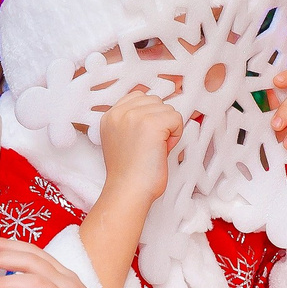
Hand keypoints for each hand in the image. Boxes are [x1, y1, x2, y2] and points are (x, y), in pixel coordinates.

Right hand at [94, 90, 182, 218]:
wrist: (128, 191)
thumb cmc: (130, 174)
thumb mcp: (122, 139)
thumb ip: (132, 122)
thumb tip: (159, 111)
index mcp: (110, 116)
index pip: (139, 96)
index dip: (150, 115)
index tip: (146, 137)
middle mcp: (120, 112)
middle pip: (155, 101)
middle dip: (160, 122)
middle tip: (150, 146)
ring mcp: (135, 115)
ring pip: (167, 109)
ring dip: (168, 129)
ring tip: (155, 148)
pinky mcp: (151, 123)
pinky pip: (177, 118)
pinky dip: (176, 135)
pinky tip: (163, 149)